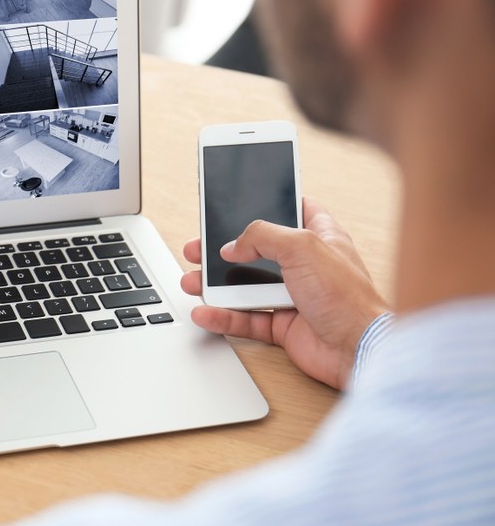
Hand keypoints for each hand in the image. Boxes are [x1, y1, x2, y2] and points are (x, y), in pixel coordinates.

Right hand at [181, 198, 387, 389]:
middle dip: (224, 251)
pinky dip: (223, 316)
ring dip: (216, 286)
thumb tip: (233, 245)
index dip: (268, 205)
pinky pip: (246, 319)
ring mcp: (293, 297)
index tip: (241, 202)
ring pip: (245, 287)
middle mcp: (305, 266)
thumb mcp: (302, 246)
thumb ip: (262, 236)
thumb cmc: (348, 297)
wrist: (359, 350)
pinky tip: (206, 312)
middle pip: (256, 252)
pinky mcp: (283, 326)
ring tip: (192, 282)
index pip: (292, 211)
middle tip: (199, 249)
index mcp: (318, 238)